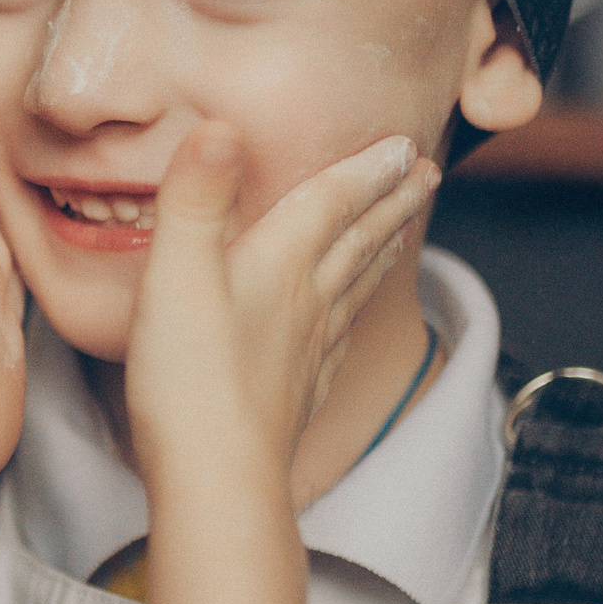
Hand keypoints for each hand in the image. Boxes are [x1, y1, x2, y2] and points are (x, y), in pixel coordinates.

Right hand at [126, 125, 436, 483]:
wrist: (217, 478)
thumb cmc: (188, 379)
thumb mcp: (177, 272)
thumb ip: (196, 197)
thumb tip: (221, 126)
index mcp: (281, 263)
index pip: (333, 201)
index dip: (366, 167)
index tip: (403, 142)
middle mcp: (307, 301)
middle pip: (359, 240)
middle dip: (391, 202)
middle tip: (426, 174)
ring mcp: (309, 351)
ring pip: (355, 288)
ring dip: (382, 253)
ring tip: (401, 234)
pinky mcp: (298, 392)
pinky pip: (340, 340)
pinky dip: (354, 316)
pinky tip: (349, 323)